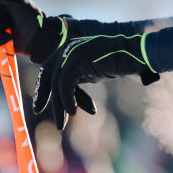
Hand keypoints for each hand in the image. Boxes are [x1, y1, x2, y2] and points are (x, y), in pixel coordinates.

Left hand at [32, 33, 158, 129]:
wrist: (135, 53)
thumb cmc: (118, 62)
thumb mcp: (92, 70)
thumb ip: (77, 77)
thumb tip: (66, 94)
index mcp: (68, 49)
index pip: (48, 69)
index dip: (43, 87)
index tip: (39, 105)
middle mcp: (67, 49)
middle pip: (47, 74)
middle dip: (43, 94)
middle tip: (38, 111)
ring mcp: (72, 52)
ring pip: (57, 83)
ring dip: (59, 106)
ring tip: (61, 124)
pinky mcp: (78, 59)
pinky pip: (65, 83)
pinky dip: (67, 99)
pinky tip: (73, 112)